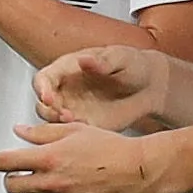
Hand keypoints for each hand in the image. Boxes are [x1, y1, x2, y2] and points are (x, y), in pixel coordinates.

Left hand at [0, 118, 165, 192]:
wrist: (141, 172)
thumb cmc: (113, 149)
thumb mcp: (75, 130)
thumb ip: (42, 133)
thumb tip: (19, 132)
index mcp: (49, 158)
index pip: (4, 163)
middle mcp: (52, 183)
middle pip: (12, 186)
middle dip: (12, 178)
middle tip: (19, 173)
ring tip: (40, 185)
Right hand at [31, 44, 171, 131]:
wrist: (151, 87)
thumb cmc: (133, 66)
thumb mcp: (120, 58)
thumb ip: (101, 60)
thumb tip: (83, 59)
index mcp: (67, 69)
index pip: (43, 79)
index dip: (41, 89)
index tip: (48, 97)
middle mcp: (66, 90)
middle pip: (42, 103)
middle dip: (49, 110)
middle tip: (64, 115)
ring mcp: (73, 108)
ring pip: (52, 120)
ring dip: (58, 124)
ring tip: (76, 121)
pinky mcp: (85, 123)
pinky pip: (71, 132)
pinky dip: (74, 134)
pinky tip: (87, 129)